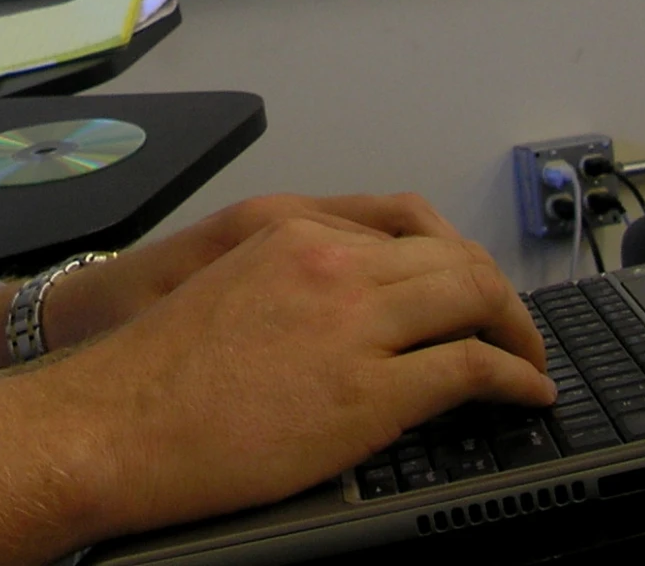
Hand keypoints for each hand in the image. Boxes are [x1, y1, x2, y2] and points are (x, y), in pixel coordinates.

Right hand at [0, 216, 551, 564]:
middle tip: (511, 324)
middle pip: (452, 255)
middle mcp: (332, 264)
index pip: (406, 223)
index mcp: (294, 233)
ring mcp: (355, 324)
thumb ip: (291, 281)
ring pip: (473, 299)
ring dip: (516, 330)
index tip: (465, 284)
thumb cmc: (153, 372)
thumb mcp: (227, 287)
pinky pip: (471, 369)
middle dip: (493, 290)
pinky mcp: (370, 391)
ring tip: (530, 357)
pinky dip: (514, 378)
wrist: (115, 422)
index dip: (451, 257)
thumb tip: (343, 307)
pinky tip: (527, 392)